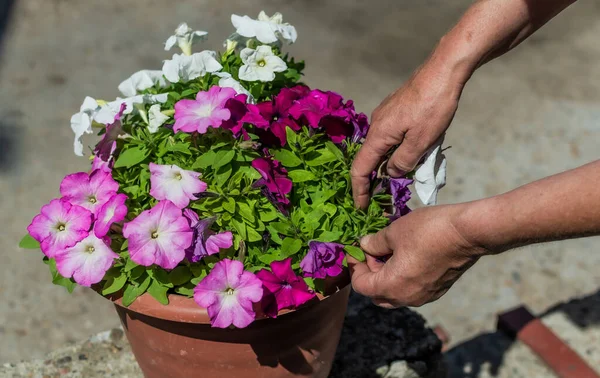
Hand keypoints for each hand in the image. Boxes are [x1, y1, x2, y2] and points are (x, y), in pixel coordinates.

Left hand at [348, 204, 487, 306]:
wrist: (469, 233)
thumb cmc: (428, 230)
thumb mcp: (394, 231)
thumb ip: (374, 243)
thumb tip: (364, 246)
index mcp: (392, 286)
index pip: (361, 286)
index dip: (354, 267)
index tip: (356, 249)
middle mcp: (407, 297)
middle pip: (376, 294)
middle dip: (370, 273)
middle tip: (372, 250)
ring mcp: (424, 296)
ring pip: (395, 293)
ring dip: (386, 275)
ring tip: (389, 250)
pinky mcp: (438, 290)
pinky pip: (411, 290)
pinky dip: (402, 277)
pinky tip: (407, 255)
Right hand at [351, 58, 465, 208]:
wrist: (443, 71)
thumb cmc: (433, 106)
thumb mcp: (421, 142)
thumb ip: (403, 162)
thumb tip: (391, 172)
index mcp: (378, 135)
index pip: (360, 169)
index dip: (359, 191)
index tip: (361, 208)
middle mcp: (376, 125)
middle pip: (369, 159)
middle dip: (374, 181)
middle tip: (385, 199)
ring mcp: (385, 116)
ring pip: (382, 147)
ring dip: (388, 165)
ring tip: (402, 179)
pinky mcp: (396, 110)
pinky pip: (390, 137)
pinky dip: (395, 151)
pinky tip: (411, 155)